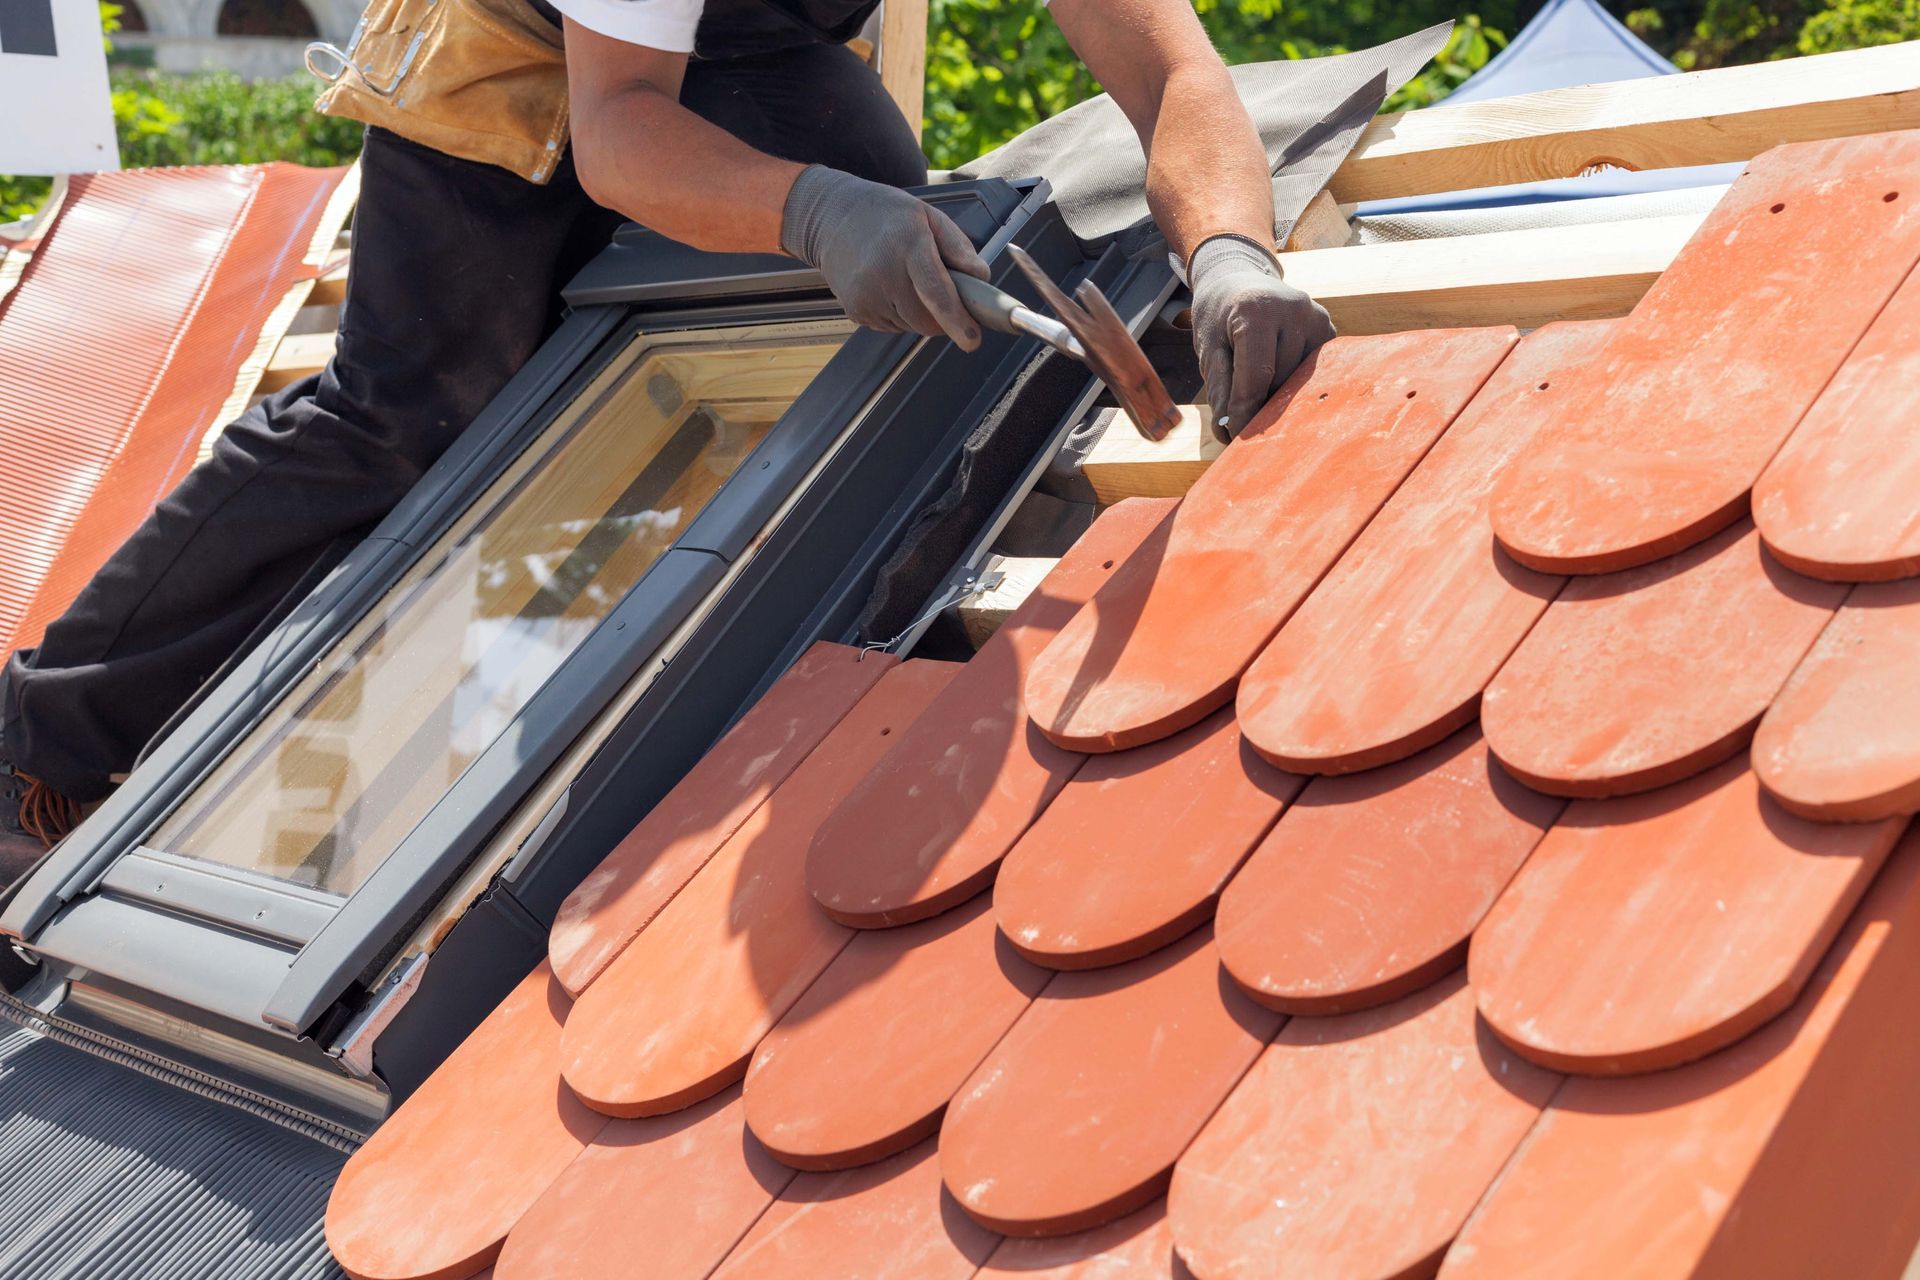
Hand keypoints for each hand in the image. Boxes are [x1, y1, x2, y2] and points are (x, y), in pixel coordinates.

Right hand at [780, 165, 989, 350]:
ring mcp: (865, 296)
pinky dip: (899, 314)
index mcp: (907, 246)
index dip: (956, 319)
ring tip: (906, 279)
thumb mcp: (929, 216)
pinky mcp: (855, 311)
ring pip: (910, 327)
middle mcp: (882, 274)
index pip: (935, 291)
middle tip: (940, 291)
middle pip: (926, 321)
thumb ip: (959, 247)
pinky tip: (888, 286)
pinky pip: (891, 326)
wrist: (833, 217)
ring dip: (919, 314)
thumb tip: (981, 278)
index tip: (972, 340)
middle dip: (942, 317)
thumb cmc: (888, 216)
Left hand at [1188, 234, 1334, 440]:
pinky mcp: (1329, 331)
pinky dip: (1296, 384)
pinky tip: (1281, 379)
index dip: (1246, 412)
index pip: (1256, 376)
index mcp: (1257, 310)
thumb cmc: (1219, 318)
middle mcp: (1294, 309)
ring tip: (1260, 390)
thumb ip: (1219, 389)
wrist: (1239, 282)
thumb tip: (1229, 434)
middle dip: (1261, 404)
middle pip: (1281, 381)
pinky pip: (1315, 373)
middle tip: (1244, 417)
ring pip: (1300, 381)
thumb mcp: (1209, 349)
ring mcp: (1317, 318)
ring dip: (1279, 395)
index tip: (1236, 438)